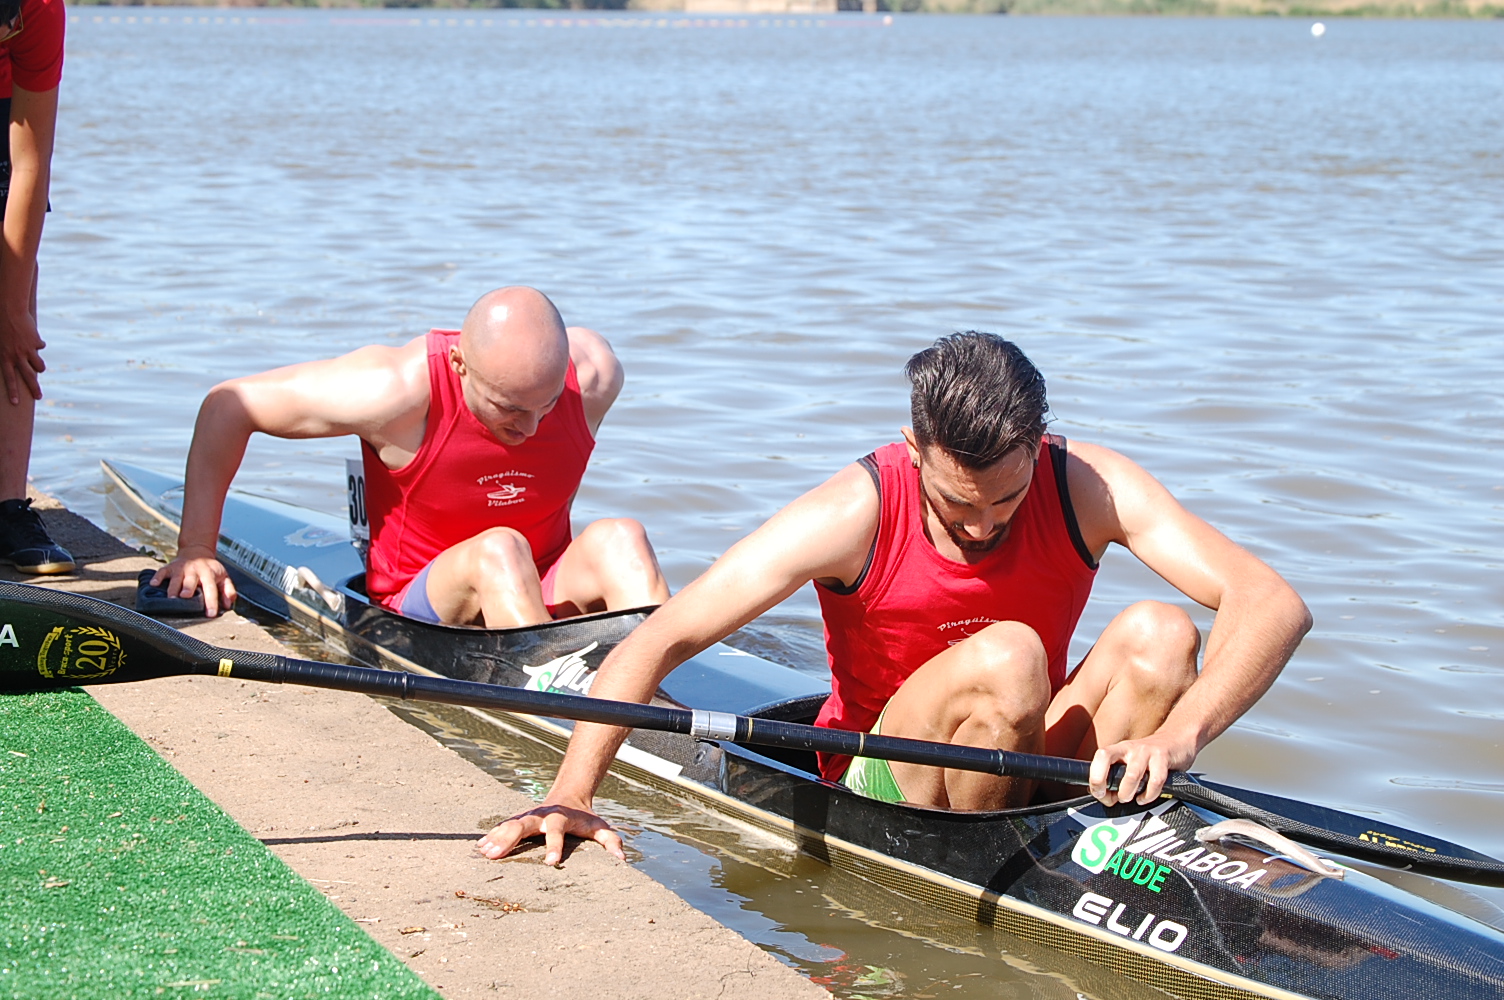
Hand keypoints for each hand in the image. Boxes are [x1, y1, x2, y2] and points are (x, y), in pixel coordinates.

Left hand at [0, 305, 44, 404]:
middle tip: (38, 397)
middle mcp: (17, 356)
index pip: (9, 378)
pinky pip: (40, 346)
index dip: (13, 391)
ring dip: (39, 366)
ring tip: (38, 366)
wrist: (9, 309)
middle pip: (29, 377)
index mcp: (5, 357)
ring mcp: (28, 350)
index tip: (15, 403)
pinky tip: (32, 337)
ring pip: (39, 365)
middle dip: (34, 389)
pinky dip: (37, 344)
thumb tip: (15, 362)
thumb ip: (6, 354)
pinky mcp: (36, 342)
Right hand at [151, 548, 236, 617]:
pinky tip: (153, 584)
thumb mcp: (223, 577)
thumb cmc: (210, 569)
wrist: (197, 551)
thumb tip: (228, 605)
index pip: (211, 588)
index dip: (211, 601)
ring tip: (171, 598)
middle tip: (185, 597)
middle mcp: (194, 570)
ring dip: (173, 588)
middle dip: (188, 588)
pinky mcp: (170, 567)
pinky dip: (157, 577)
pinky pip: (162, 572)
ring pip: (176, 578)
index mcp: (208, 573)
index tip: (211, 614)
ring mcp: (181, 568)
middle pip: (191, 580)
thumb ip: (228, 590)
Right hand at [476, 797, 623, 866]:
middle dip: (509, 838)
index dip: (554, 845)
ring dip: (497, 837)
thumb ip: (610, 841)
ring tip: (484, 852)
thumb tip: (621, 860)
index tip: (550, 862)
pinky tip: (480, 846)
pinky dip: (492, 835)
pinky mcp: (521, 819)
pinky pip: (504, 826)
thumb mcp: (600, 827)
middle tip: (495, 855)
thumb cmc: (585, 817)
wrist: (570, 795)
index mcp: (561, 817)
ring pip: (510, 824)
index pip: (556, 831)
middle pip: (524, 824)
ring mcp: (529, 815)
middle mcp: (542, 815)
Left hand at [1089, 732, 1196, 806]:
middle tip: (1112, 797)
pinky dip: (1148, 795)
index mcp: (1118, 749)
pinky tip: (1145, 797)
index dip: (1094, 777)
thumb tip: (1104, 796)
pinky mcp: (1163, 758)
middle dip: (1103, 781)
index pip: (1099, 756)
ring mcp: (1146, 751)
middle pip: (1105, 757)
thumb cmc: (1150, 757)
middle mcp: (1129, 748)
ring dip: (1126, 792)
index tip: (1099, 793)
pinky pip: (1155, 781)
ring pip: (1131, 774)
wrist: (1177, 741)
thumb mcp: (1130, 763)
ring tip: (1129, 798)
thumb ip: (1117, 777)